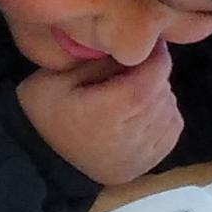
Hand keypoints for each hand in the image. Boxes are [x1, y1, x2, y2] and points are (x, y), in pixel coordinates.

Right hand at [18, 42, 182, 186]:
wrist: (40, 163)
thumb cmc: (44, 114)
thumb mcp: (57, 77)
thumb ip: (98, 62)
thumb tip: (132, 49)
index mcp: (105, 111)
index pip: (152, 77)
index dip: (157, 56)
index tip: (149, 44)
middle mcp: (127, 136)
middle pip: (162, 93)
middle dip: (154, 75)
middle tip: (134, 68)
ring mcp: (138, 155)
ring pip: (170, 111)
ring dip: (159, 96)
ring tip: (135, 90)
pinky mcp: (143, 166)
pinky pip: (171, 133)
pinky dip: (163, 117)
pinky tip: (142, 112)